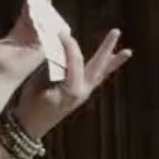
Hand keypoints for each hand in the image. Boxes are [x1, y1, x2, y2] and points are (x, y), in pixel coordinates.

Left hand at [0, 6, 45, 99]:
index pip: (26, 15)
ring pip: (43, 20)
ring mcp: (36, 43)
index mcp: (16, 35)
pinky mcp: (41, 49)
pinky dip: (48, 20)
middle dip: (41, 1)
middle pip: (37, 15)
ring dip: (46, 7)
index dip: (29, 3)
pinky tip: (48, 6)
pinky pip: (47, 32)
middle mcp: (28, 37)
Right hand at [14, 28, 131, 136]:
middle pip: (98, 66)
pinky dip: (103, 69)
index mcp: (72, 89)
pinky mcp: (80, 95)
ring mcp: (83, 94)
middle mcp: (82, 91)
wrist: (30, 127)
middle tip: (116, 31)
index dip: (69, 44)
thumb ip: (49, 66)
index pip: (75, 60)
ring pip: (101, 74)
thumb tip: (57, 49)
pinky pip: (95, 79)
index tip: (60, 32)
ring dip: (113, 62)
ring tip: (128, 52)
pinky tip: (109, 62)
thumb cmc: (31, 106)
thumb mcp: (37, 84)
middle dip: (107, 48)